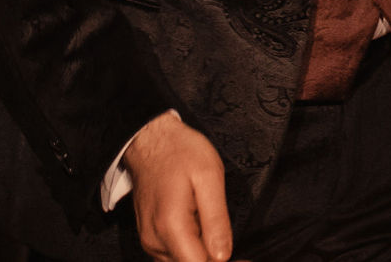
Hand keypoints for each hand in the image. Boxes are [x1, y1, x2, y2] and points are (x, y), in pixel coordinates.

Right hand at [125, 113, 233, 261]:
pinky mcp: (150, 237)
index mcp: (171, 226)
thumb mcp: (209, 176)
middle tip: (230, 239)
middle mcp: (155, 240)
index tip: (240, 254)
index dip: (222, 261)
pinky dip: (190, 247)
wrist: (150, 139)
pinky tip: (199, 225)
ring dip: (201, 252)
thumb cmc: (179, 151)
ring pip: (182, 261)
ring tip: (212, 225)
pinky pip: (174, 254)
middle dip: (213, 257)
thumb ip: (216, 219)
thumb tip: (223, 255)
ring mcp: (150, 240)